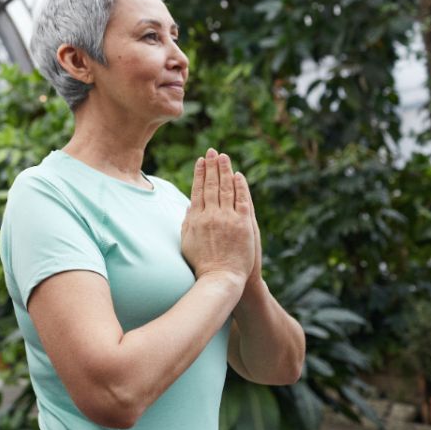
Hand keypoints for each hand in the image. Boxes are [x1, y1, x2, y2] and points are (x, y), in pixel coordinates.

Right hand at [180, 148, 254, 284]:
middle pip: (211, 185)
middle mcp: (211, 215)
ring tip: (224, 156)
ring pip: (225, 189)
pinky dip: (240, 187)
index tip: (201, 161)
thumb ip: (188, 222)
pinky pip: (242, 201)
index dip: (199, 174)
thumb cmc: (201, 264)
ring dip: (225, 171)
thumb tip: (189, 207)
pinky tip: (238, 175)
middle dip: (212, 166)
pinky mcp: (243, 224)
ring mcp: (227, 219)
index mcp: (196, 219)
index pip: (198, 190)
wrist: (220, 277)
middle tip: (213, 151)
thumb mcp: (187, 242)